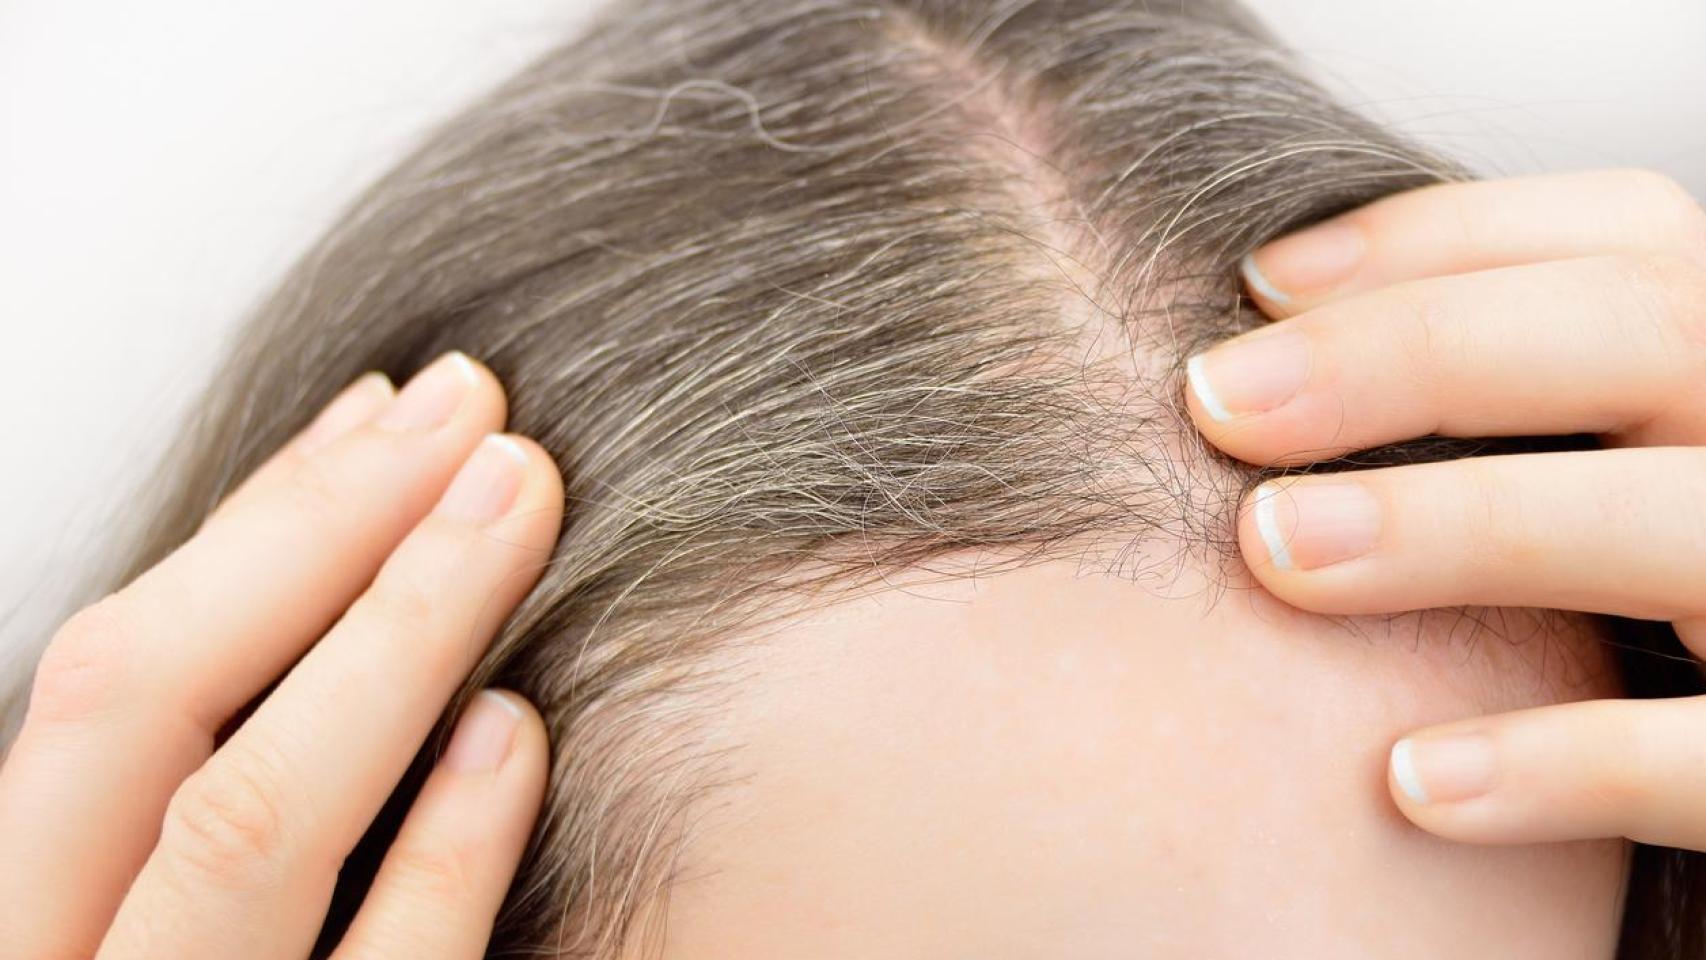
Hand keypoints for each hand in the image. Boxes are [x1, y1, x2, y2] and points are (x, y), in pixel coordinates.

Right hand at [0, 352, 563, 958]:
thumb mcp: (168, 884)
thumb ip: (223, 754)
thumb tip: (355, 526)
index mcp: (31, 894)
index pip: (105, 680)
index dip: (258, 528)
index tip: (398, 414)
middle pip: (142, 709)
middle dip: (319, 534)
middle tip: (485, 421)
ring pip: (249, 828)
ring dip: (395, 638)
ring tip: (515, 509)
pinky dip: (446, 849)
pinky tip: (515, 731)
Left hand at [1183, 169, 1705, 849]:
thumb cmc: (1633, 618)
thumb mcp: (1612, 473)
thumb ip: (1510, 411)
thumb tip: (1263, 368)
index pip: (1629, 237)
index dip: (1435, 240)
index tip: (1254, 283)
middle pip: (1642, 331)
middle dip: (1408, 353)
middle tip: (1217, 402)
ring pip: (1673, 520)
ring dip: (1455, 526)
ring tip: (1271, 551)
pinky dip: (1563, 764)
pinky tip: (1405, 781)